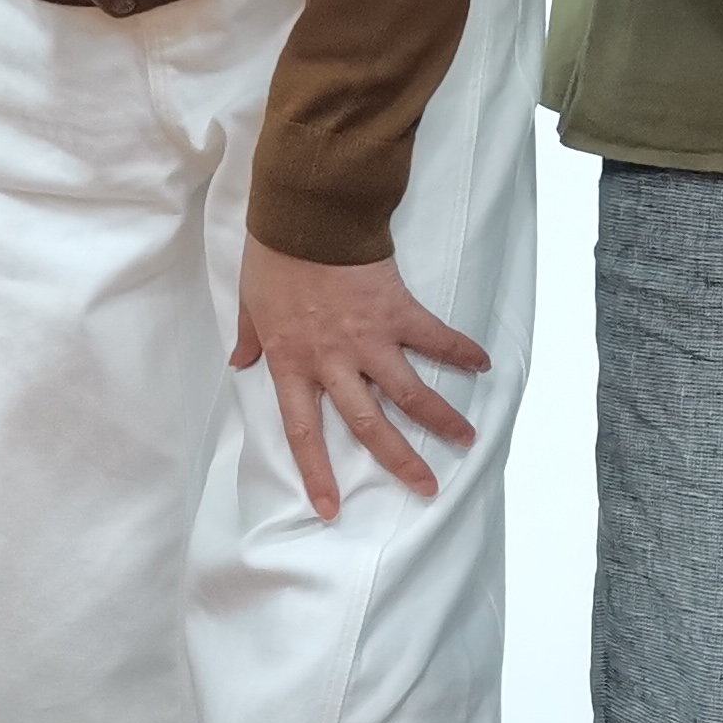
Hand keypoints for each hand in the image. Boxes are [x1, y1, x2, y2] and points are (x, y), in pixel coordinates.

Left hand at [230, 238, 488, 517]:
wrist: (307, 213)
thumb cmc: (274, 255)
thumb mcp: (250, 301)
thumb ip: (249, 338)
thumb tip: (240, 363)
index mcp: (293, 364)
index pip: (302, 432)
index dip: (316, 473)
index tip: (330, 509)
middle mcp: (334, 362)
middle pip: (369, 425)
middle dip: (399, 460)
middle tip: (426, 487)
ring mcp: (369, 339)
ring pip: (409, 393)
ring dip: (441, 418)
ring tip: (467, 439)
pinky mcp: (398, 311)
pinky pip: (434, 338)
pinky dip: (460, 350)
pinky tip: (483, 363)